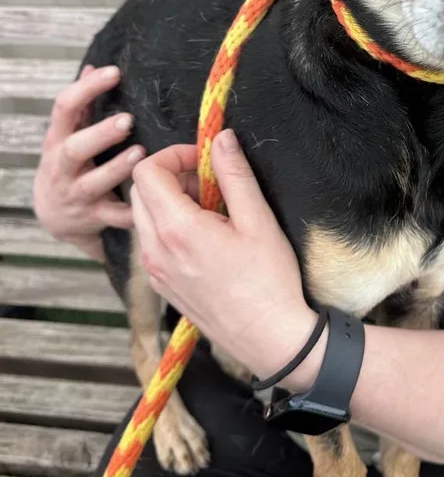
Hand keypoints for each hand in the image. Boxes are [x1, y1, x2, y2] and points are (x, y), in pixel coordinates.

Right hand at [33, 65, 144, 260]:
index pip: (65, 108)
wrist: (53, 217)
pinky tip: (153, 201)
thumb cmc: (70, 165)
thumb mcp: (68, 134)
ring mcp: (76, 195)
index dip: (87, 89)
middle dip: (100, 135)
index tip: (114, 72)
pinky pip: (115, 217)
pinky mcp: (93, 218)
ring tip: (141, 154)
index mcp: (57, 140)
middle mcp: (63, 167)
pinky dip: (133, 211)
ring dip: (117, 169)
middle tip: (127, 121)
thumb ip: (82, 105)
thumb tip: (94, 66)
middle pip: (73, 149)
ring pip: (93, 184)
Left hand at [132, 130, 321, 385]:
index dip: (174, 154)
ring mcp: (155, 271)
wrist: (269, 338)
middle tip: (211, 183)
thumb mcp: (259, 220)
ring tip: (214, 210)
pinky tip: (208, 237)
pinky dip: (171, 226)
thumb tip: (221, 139)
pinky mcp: (163, 285)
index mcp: (177, 229)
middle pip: (140, 191)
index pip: (146, 171)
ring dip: (171, 200)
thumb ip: (235, 175)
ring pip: (145, 216)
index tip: (205, 160)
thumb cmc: (270, 280)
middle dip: (172, 175)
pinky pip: (153, 242)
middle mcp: (155, 250)